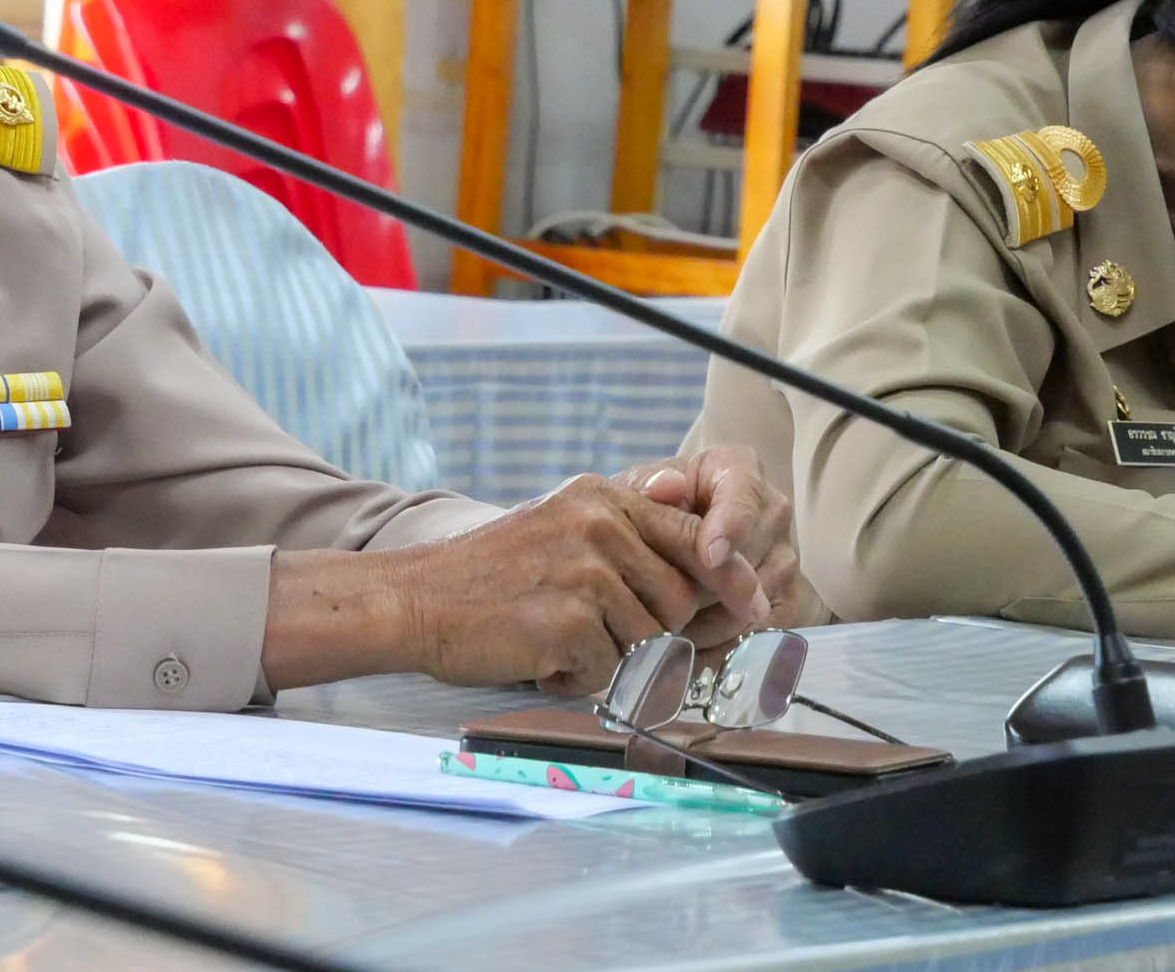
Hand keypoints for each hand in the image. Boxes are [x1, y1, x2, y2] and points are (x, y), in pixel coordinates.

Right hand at [265, 472, 745, 697]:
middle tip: (587, 629)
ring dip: (608, 655)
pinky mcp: (567, 620)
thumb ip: (624, 543)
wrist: (415, 599)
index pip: (693, 536)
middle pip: (677, 599)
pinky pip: (608, 670)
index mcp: (601, 498)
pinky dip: (577, 677)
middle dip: (647, 630)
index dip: (732, 577)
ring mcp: (584, 571)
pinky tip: (538, 656)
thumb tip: (704, 581)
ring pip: (646, 639)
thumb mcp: (561, 530)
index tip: (760, 606)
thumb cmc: (489, 577)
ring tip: (554, 637)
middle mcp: (598, 525)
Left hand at [620, 446, 794, 649]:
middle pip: (749, 558)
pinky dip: (722, 648)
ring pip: (754, 602)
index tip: (709, 556)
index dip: (729, 526)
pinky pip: (760, 634)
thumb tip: (666, 485)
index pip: (743, 495)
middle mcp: (771, 510)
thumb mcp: (639, 495)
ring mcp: (784, 557)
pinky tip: (684, 654)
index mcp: (737, 469)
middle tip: (659, 611)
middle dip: (702, 589)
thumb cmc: (648, 515)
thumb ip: (647, 490)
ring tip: (660, 635)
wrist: (662, 547)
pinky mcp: (786, 600)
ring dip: (706, 625)